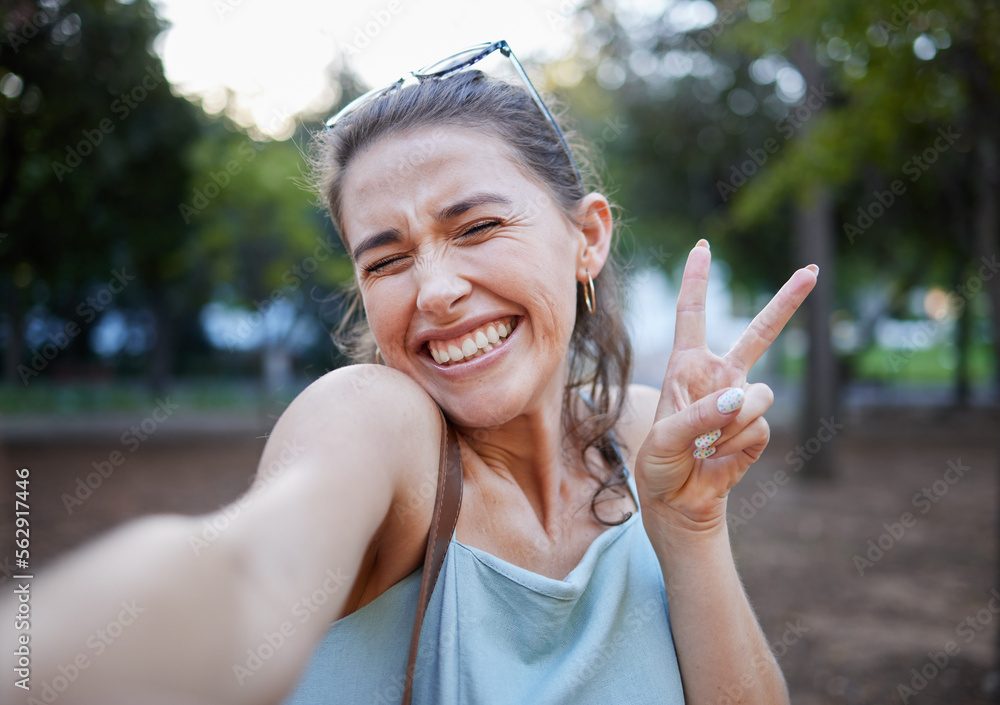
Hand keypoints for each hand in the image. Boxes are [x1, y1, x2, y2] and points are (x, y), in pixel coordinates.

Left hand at [635, 239, 817, 533]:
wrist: (679, 500)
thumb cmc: (659, 463)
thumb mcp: (663, 437)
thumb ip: (699, 415)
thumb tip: (739, 398)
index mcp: (687, 366)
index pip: (691, 315)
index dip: (696, 281)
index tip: (703, 247)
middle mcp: (719, 376)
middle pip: (759, 332)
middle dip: (787, 302)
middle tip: (813, 271)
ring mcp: (742, 401)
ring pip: (758, 396)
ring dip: (731, 422)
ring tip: (706, 444)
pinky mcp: (757, 428)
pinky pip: (759, 426)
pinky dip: (737, 443)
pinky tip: (720, 456)